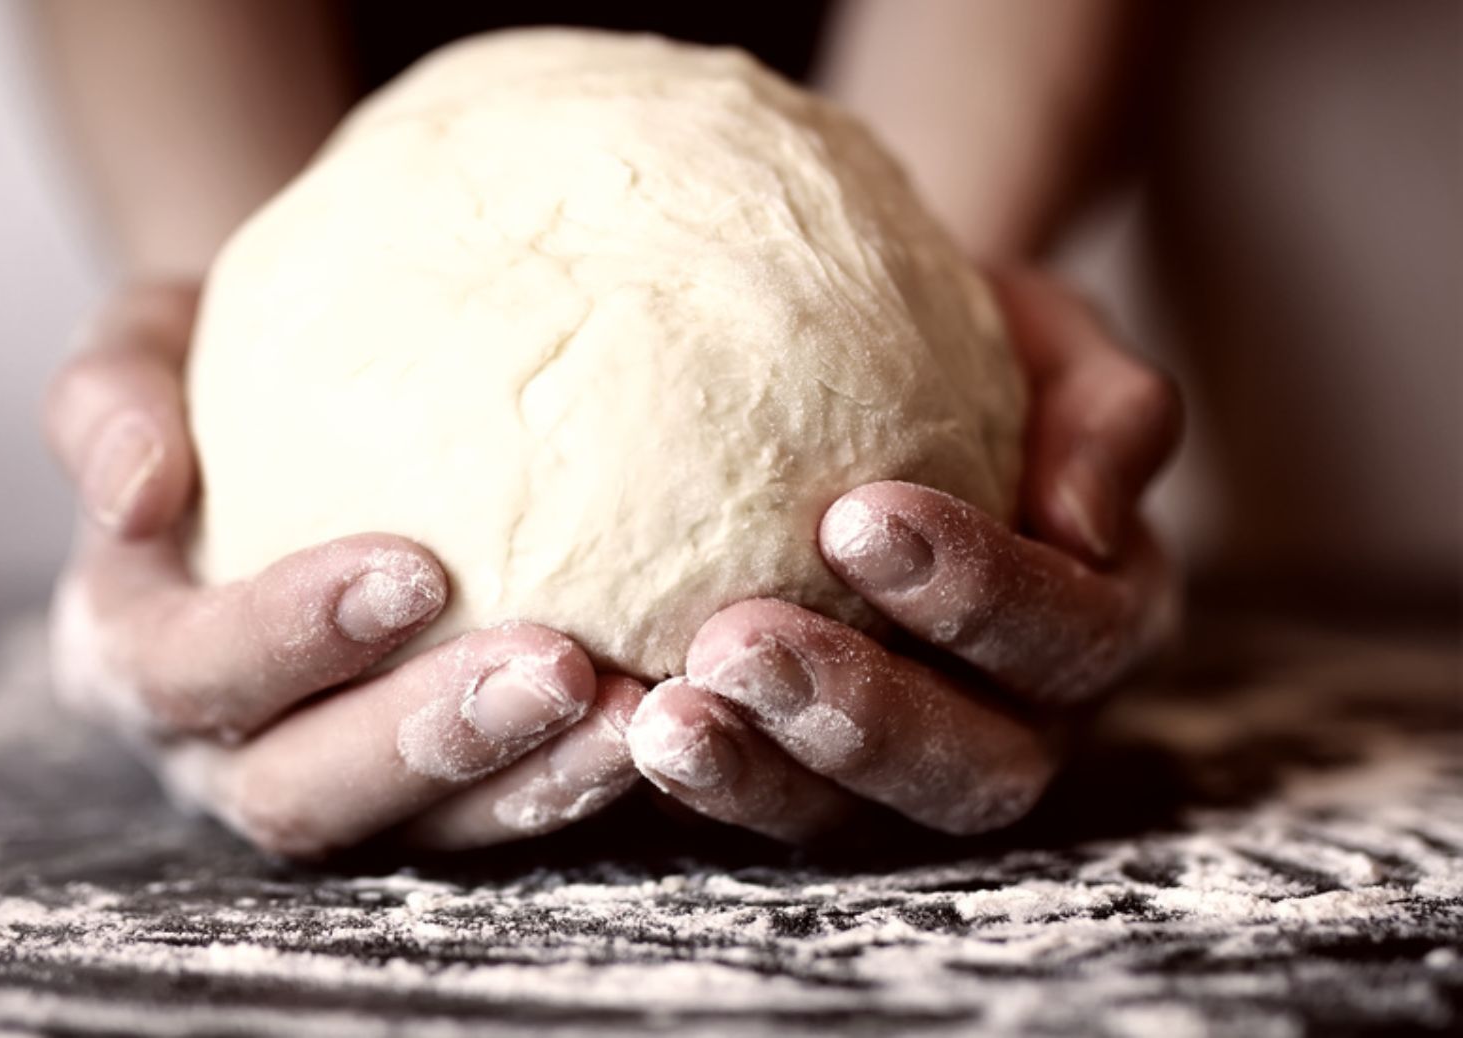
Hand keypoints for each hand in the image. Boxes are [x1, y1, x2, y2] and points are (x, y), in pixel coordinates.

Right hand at [45, 282, 642, 856]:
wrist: (297, 406)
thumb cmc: (216, 367)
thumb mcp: (144, 344)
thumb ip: (111, 396)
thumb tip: (138, 484)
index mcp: (131, 647)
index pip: (188, 670)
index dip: (288, 637)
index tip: (417, 567)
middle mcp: (218, 744)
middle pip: (299, 790)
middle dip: (426, 737)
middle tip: (555, 663)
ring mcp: (330, 781)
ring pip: (416, 830)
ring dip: (527, 780)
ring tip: (636, 715)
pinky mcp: (429, 794)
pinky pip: (497, 814)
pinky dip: (575, 777)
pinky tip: (658, 717)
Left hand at [626, 270, 1182, 841]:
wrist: (877, 371)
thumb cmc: (976, 347)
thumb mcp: (1054, 342)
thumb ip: (1104, 414)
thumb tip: (1085, 521)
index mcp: (1101, 619)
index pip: (1073, 634)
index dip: (981, 593)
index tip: (855, 514)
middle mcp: (1021, 719)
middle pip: (976, 769)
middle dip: (862, 716)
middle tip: (739, 641)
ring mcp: (907, 769)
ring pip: (855, 816)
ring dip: (759, 773)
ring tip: (661, 718)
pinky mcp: (805, 780)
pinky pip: (755, 804)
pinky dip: (694, 778)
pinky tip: (615, 721)